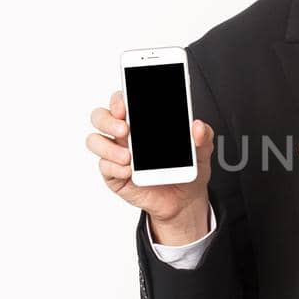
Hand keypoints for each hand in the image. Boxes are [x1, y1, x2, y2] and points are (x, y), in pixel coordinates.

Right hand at [87, 89, 212, 237]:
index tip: (124, 104)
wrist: (184, 199)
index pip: (122, 101)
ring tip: (128, 156)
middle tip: (125, 129)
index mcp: (142, 120)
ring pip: (95, 141)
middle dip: (108, 120)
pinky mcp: (114, 174)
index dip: (118, 99)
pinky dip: (114, 167)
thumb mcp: (201, 151)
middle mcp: (124, 134)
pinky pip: (104, 167)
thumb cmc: (185, 168)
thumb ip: (203, 135)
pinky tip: (128, 171)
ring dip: (108, 146)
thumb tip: (198, 127)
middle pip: (101, 117)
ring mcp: (116, 153)